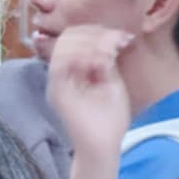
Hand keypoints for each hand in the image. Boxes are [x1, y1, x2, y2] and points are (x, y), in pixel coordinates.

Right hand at [46, 26, 135, 158]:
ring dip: (89, 45)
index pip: (76, 38)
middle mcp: (61, 74)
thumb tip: (108, 38)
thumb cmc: (109, 120)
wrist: (103, 147)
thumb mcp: (112, 83)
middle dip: (95, 35)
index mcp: (74, 70)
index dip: (98, 32)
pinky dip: (81, 57)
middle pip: (68, 37)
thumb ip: (106, 61)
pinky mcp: (56, 92)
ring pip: (63, 46)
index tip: (121, 38)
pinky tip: (100, 64)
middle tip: (117, 43)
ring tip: (109, 55)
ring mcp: (57, 82)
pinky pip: (60, 64)